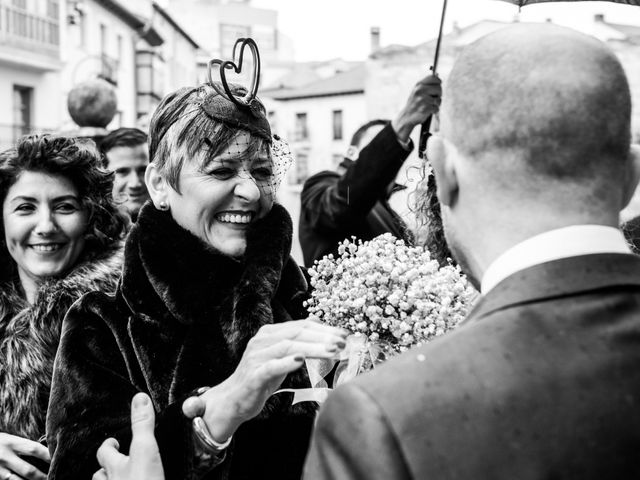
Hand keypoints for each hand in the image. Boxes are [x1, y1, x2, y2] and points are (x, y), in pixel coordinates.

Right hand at [0, 433, 48, 479]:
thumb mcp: (9, 438)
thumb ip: (23, 445)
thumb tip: (43, 451)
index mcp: (12, 443)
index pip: (35, 449)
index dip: (48, 456)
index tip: (57, 460)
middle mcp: (5, 456)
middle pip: (28, 470)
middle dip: (41, 476)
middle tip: (52, 477)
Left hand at [93, 393, 163, 479]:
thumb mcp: (145, 450)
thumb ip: (143, 425)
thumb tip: (139, 398)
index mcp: (115, 467)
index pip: (105, 452)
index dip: (109, 445)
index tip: (115, 441)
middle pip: (100, 475)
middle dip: (106, 468)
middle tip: (117, 462)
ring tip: (122, 478)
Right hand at [182, 320, 347, 441]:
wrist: (233, 400)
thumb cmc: (261, 378)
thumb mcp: (280, 357)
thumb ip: (297, 342)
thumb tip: (318, 324)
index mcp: (270, 333)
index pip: (301, 326)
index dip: (324, 329)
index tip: (344, 334)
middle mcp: (262, 341)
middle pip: (296, 333)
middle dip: (322, 336)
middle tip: (343, 342)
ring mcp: (256, 357)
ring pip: (287, 347)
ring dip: (312, 347)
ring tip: (332, 351)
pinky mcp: (253, 375)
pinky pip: (271, 366)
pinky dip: (286, 363)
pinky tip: (301, 361)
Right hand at [392, 74, 441, 141]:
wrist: (406, 116)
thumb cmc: (414, 103)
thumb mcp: (417, 91)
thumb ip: (426, 85)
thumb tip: (439, 79)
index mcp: (418, 85)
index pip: (434, 78)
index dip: (438, 82)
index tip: (437, 87)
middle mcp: (419, 90)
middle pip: (439, 88)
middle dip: (439, 94)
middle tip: (434, 98)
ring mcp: (422, 100)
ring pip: (439, 99)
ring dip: (437, 104)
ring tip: (430, 105)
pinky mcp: (424, 109)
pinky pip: (436, 108)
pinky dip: (434, 111)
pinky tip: (429, 111)